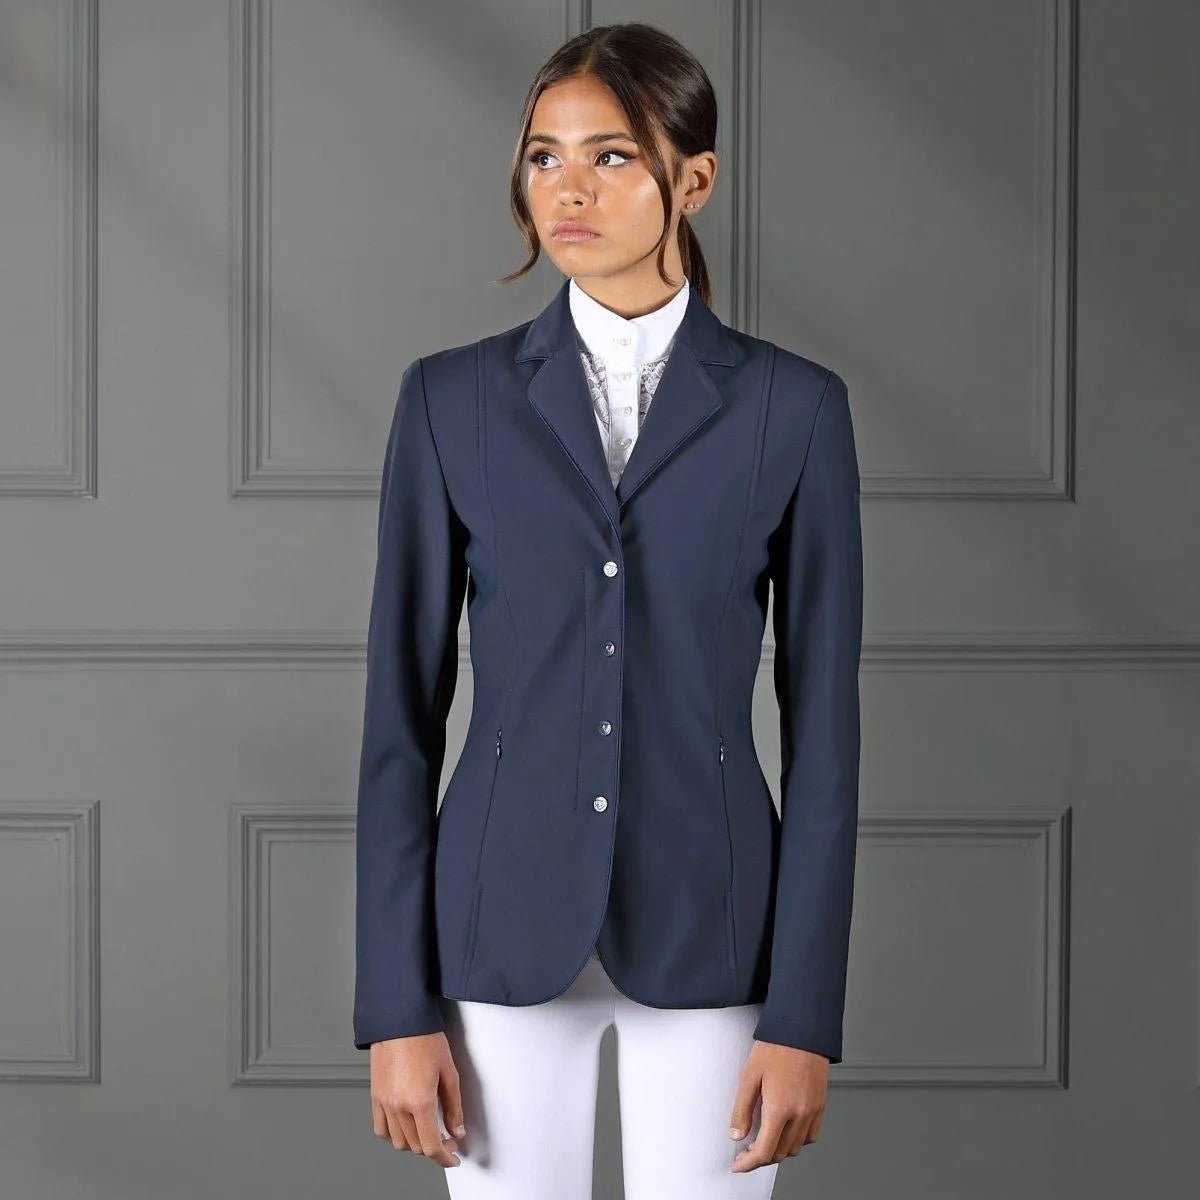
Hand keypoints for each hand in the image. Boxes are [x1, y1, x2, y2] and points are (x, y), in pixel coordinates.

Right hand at [369, 1032, 466, 1167]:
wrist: (399, 1021)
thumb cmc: (424, 1039)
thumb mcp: (449, 1071)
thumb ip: (454, 1106)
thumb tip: (457, 1130)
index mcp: (419, 1102)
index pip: (432, 1146)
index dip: (445, 1157)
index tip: (453, 1157)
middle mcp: (399, 1107)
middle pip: (416, 1146)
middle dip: (435, 1147)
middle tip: (448, 1137)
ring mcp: (384, 1103)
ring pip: (399, 1142)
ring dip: (415, 1143)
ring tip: (428, 1131)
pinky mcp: (375, 1097)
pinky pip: (381, 1129)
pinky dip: (394, 1135)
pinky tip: (406, 1126)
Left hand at [727, 1040, 827, 1171]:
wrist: (802, 1029)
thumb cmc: (776, 1047)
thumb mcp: (749, 1075)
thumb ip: (741, 1109)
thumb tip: (737, 1135)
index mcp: (779, 1108)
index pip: (764, 1152)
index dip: (748, 1164)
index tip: (738, 1165)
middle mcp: (799, 1114)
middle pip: (780, 1153)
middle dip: (761, 1158)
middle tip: (747, 1151)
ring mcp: (813, 1111)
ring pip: (796, 1148)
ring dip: (779, 1150)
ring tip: (764, 1140)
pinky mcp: (821, 1104)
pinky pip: (811, 1135)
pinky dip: (797, 1140)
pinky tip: (785, 1131)